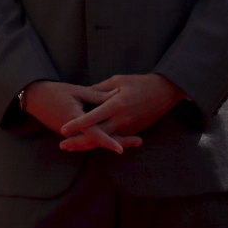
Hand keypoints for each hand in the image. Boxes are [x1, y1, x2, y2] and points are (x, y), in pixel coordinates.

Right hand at [22, 80, 141, 153]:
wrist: (34, 97)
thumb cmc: (54, 91)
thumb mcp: (76, 91)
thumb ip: (97, 96)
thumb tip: (117, 95)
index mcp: (75, 119)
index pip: (95, 134)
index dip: (109, 141)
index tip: (122, 149)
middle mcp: (74, 131)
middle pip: (99, 141)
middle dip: (119, 141)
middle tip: (139, 141)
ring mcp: (72, 134)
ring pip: (95, 141)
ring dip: (113, 140)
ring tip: (132, 140)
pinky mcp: (71, 134)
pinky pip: (89, 138)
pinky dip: (103, 138)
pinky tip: (116, 136)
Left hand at [58, 74, 187, 151]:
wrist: (165, 92)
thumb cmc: (140, 83)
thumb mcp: (117, 80)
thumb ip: (99, 89)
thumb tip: (84, 94)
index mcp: (116, 105)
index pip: (93, 118)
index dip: (77, 124)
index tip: (63, 129)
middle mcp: (122, 120)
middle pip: (97, 136)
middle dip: (80, 142)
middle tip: (62, 145)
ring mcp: (128, 127)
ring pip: (105, 141)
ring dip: (89, 145)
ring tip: (71, 147)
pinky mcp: (133, 131)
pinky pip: (115, 139)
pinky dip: (102, 143)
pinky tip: (89, 144)